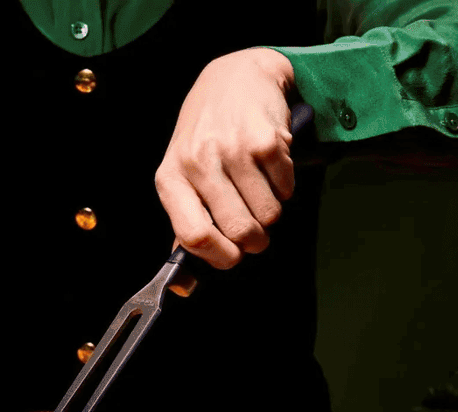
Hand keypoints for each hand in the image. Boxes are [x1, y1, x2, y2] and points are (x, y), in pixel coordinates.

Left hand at [155, 48, 297, 268]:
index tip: (232, 256)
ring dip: (271, 212)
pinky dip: (286, 188)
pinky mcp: (266, 139)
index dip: (220, 256)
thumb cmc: (208, 137)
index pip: (193, 236)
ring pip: (268, 215)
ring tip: (260, 190)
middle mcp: (197, 162)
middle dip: (255, 240)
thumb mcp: (185, 177)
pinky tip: (272, 168)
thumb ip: (187, 228)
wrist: (236, 77)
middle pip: (239, 230)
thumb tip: (185, 287)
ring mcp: (232, 149)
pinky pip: (287, 189)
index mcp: (170, 179)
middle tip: (257, 230)